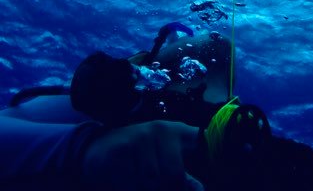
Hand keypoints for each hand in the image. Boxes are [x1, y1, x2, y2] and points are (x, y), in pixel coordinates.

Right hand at [82, 120, 203, 190]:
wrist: (98, 148)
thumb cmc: (138, 157)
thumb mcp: (162, 161)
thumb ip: (181, 176)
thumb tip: (199, 189)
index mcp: (176, 132)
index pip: (201, 140)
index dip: (211, 154)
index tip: (201, 182)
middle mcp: (161, 130)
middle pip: (174, 174)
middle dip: (167, 188)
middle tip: (155, 186)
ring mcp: (141, 137)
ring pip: (153, 180)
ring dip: (146, 188)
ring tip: (139, 182)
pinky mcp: (122, 147)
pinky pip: (132, 181)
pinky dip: (129, 187)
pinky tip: (124, 179)